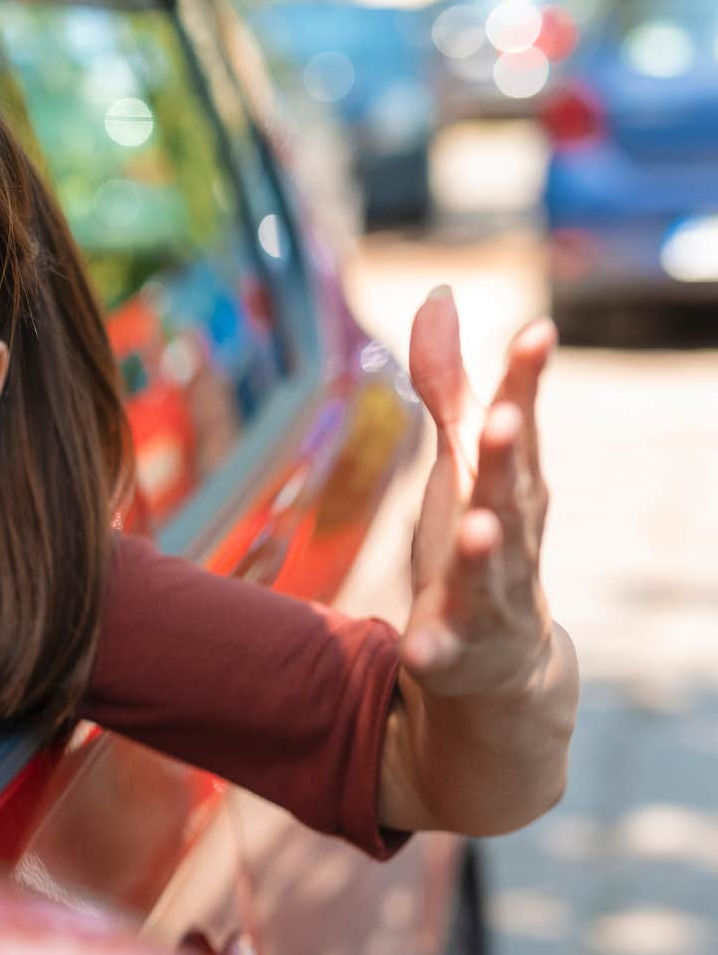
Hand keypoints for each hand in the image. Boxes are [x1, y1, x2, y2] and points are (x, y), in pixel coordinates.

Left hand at [403, 286, 556, 697]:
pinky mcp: (454, 649)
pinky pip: (443, 651)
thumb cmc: (478, 539)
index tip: (536, 332)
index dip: (525, 382)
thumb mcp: (460, 459)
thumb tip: (439, 295)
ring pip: (487, 571)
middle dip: (507, 456)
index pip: (517, 425)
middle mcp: (507, 536)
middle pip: (509, 492)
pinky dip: (433, 649)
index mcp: (508, 485)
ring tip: (476, 523)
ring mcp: (484, 596)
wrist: (499, 659)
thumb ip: (447, 385)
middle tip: (501, 417)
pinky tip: (416, 648)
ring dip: (482, 548)